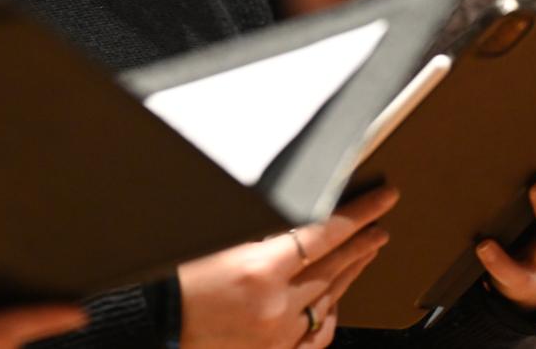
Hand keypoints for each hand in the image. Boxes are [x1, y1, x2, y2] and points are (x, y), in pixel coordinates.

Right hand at [177, 186, 398, 348]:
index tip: (382, 200)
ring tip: (366, 254)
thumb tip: (297, 214)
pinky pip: (315, 337)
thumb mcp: (219, 240)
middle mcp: (275, 307)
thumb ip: (261, 232)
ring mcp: (277, 337)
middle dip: (362, 243)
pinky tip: (336, 303)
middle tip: (381, 225)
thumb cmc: (175, 278)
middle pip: (335, 267)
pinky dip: (329, 315)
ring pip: (330, 300)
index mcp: (259, 271)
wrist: (153, 321)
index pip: (325, 234)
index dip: (359, 214)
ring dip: (351, 274)